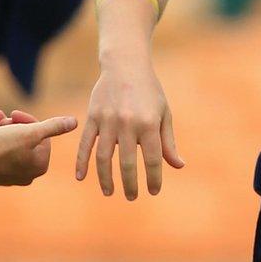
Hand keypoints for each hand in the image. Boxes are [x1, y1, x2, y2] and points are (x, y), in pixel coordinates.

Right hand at [0, 110, 77, 185]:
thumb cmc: (3, 144)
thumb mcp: (32, 132)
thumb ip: (54, 127)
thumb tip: (75, 122)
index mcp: (40, 166)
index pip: (43, 138)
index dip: (31, 122)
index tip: (16, 114)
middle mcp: (26, 175)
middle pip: (28, 142)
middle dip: (17, 125)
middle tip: (6, 116)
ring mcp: (9, 178)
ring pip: (12, 145)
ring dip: (6, 128)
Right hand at [74, 60, 183, 200]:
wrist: (125, 64)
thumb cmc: (149, 92)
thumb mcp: (164, 114)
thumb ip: (168, 142)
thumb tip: (178, 166)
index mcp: (149, 123)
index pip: (152, 159)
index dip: (153, 178)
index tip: (153, 191)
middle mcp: (128, 123)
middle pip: (127, 163)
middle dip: (130, 184)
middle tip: (132, 197)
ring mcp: (107, 120)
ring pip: (103, 158)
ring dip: (106, 179)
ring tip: (110, 193)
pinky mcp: (92, 117)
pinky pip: (85, 144)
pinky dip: (82, 162)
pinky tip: (82, 178)